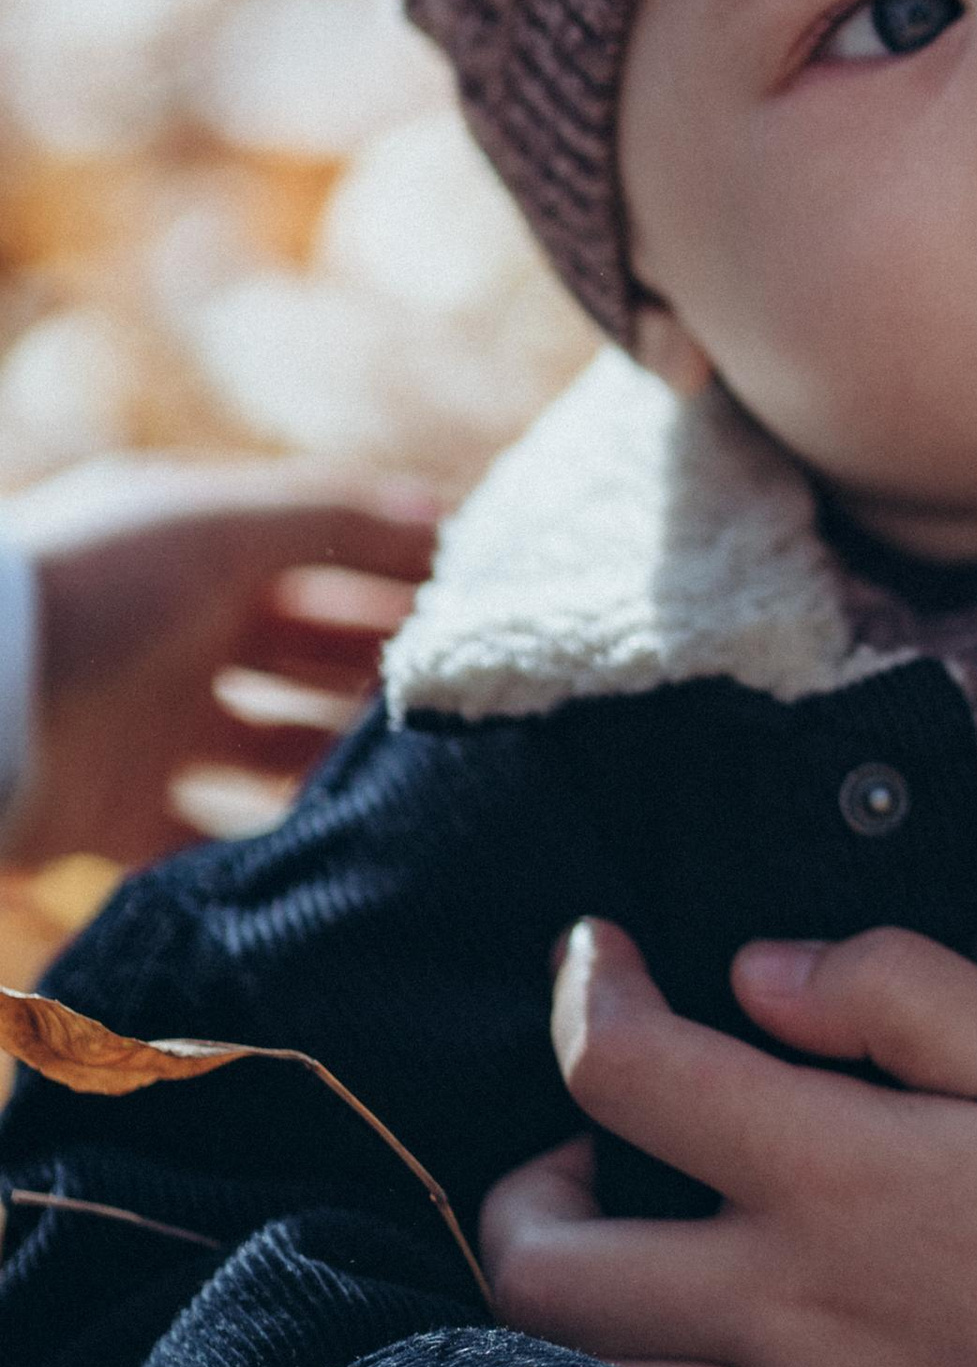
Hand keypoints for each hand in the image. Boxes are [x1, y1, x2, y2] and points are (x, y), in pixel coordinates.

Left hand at [3, 455, 438, 867]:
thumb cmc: (99, 587)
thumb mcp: (224, 525)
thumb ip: (337, 518)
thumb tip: (447, 513)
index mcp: (204, 551)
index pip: (328, 554)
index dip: (403, 571)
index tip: (487, 603)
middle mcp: (183, 633)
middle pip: (310, 653)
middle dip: (385, 670)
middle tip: (473, 700)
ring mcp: (151, 726)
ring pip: (275, 748)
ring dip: (340, 762)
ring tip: (427, 780)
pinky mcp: (117, 815)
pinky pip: (209, 840)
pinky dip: (263, 850)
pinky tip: (337, 852)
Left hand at [481, 921, 976, 1366]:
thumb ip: (896, 989)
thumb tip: (754, 971)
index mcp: (833, 1175)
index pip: (625, 1072)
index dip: (583, 992)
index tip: (601, 954)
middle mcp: (789, 1312)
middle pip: (544, 1266)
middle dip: (527, 1189)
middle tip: (588, 1155)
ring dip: (564, 1336)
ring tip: (627, 1283)